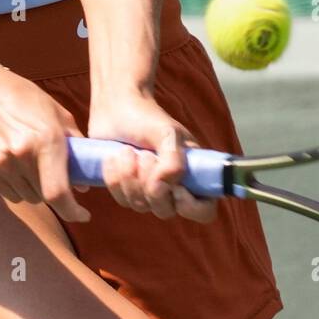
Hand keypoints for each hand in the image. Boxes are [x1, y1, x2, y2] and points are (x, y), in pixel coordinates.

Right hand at [0, 61, 91, 223]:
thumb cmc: (21, 96)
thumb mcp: (56, 112)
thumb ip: (75, 145)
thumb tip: (84, 182)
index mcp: (46, 140)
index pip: (59, 192)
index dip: (73, 211)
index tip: (83, 215)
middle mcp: (23, 156)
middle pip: (44, 197)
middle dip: (55, 192)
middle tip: (55, 176)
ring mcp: (1, 165)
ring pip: (27, 197)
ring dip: (35, 189)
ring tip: (32, 166)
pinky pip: (8, 194)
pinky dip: (17, 187)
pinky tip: (16, 167)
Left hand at [86, 91, 217, 223]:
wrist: (116, 107)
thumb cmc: (147, 117)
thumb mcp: (167, 134)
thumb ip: (173, 161)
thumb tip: (162, 188)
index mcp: (192, 173)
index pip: (204, 211)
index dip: (191, 207)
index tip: (175, 188)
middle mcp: (173, 187)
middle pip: (166, 211)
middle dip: (150, 184)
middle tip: (145, 155)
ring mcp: (148, 191)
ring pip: (140, 206)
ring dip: (130, 177)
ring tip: (128, 150)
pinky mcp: (126, 190)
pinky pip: (121, 199)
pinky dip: (115, 178)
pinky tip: (114, 157)